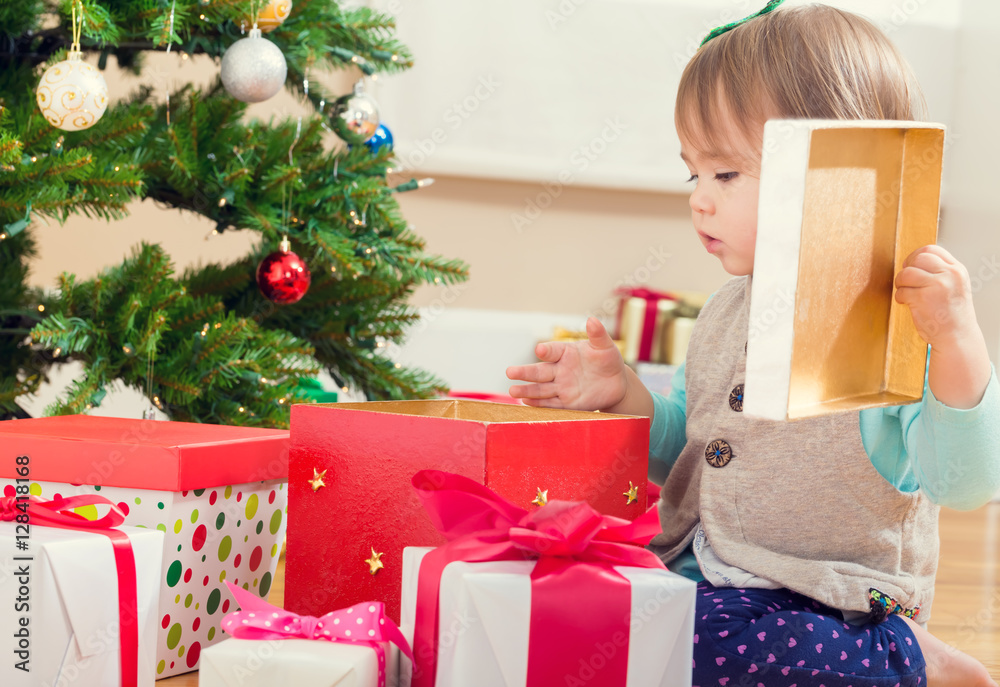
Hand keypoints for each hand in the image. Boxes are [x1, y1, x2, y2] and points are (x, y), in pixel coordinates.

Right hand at [506, 317, 629, 410]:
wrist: (616, 383)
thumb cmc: (608, 360)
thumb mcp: (605, 347)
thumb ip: (598, 335)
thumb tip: (592, 320)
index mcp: (565, 352)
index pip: (553, 350)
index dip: (547, 350)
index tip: (540, 350)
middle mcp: (559, 369)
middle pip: (540, 372)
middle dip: (525, 372)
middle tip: (510, 371)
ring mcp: (561, 387)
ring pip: (541, 389)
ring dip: (527, 390)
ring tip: (512, 391)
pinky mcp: (567, 403)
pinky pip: (551, 404)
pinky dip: (539, 404)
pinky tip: (526, 402)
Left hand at [894, 244, 991, 408]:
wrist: (956, 337)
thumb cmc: (951, 313)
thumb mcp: (954, 286)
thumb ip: (939, 272)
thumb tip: (913, 261)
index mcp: (957, 270)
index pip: (931, 250)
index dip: (915, 256)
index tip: (911, 266)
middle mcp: (949, 275)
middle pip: (917, 258)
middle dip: (907, 269)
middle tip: (906, 282)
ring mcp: (936, 286)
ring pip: (906, 273)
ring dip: (900, 284)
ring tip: (906, 293)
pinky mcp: (922, 298)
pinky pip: (901, 291)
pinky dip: (900, 298)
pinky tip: (907, 304)